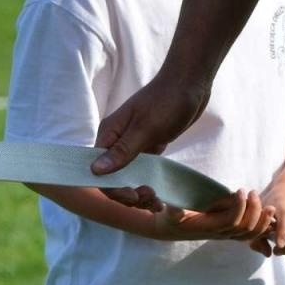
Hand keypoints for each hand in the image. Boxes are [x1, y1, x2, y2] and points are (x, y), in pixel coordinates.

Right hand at [90, 70, 212, 206]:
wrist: (190, 83)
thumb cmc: (167, 101)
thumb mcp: (146, 128)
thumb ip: (122, 151)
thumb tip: (95, 170)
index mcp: (109, 134)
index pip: (99, 171)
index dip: (113, 188)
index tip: (134, 196)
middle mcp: (117, 141)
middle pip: (113, 178)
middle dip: (128, 194)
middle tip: (151, 198)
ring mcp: (133, 144)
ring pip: (128, 177)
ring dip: (139, 194)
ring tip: (157, 202)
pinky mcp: (148, 146)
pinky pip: (142, 171)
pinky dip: (148, 185)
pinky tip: (159, 196)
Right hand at [152, 189, 276, 250]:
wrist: (174, 229)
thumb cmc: (172, 218)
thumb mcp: (169, 214)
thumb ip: (172, 211)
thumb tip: (174, 208)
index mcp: (210, 228)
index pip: (231, 221)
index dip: (239, 207)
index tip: (240, 190)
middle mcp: (221, 234)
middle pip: (245, 228)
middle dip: (253, 210)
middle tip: (253, 192)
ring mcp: (228, 235)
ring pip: (251, 234)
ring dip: (263, 221)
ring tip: (269, 205)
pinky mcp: (231, 232)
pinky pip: (252, 235)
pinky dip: (263, 227)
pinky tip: (270, 215)